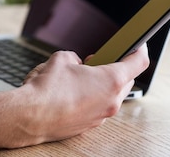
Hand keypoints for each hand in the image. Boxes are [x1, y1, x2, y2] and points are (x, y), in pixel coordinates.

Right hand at [18, 45, 149, 145]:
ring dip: (104, 84)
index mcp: (111, 80)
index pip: (139, 62)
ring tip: (84, 76)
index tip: (138, 43)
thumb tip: (77, 63)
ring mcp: (102, 115)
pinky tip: (76, 92)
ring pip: (113, 95)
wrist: (29, 117)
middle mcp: (111, 101)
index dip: (139, 48)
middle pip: (127, 79)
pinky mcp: (90, 125)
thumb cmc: (47, 90)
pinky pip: (100, 107)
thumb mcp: (62, 59)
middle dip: (116, 68)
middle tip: (100, 60)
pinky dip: (94, 97)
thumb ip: (76, 57)